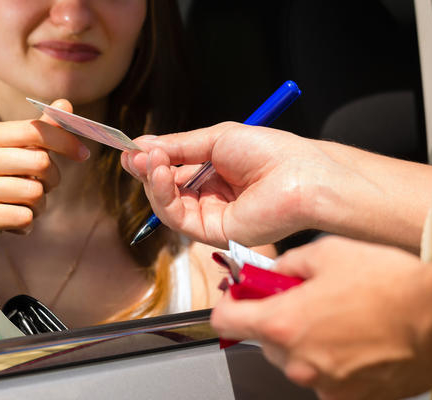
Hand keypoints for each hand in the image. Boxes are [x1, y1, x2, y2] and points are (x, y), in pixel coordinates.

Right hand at [0, 99, 89, 271]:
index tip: (84, 154)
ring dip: (39, 206)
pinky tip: (12, 223)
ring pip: (35, 193)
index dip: (65, 141)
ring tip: (23, 207)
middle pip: (40, 162)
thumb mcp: (16, 156)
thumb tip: (65, 104)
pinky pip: (25, 218)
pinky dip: (27, 224)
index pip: (34, 130)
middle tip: (42, 188)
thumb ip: (40, 131)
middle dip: (52, 179)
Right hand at [122, 122, 351, 247]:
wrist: (299, 175)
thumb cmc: (270, 153)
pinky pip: (178, 218)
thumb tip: (142, 145)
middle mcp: (210, 197)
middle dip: (147, 170)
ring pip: (167, 205)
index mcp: (214, 173)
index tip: (131, 149)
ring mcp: (211, 217)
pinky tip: (162, 174)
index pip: (173, 170)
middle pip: (166, 189)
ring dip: (153, 181)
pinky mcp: (212, 234)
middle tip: (135, 155)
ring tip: (150, 161)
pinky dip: (164, 196)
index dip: (151, 160)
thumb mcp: (216, 139)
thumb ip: (178, 146)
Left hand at [210, 236, 431, 399]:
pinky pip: (326, 376)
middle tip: (304, 299)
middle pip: (263, 340)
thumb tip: (273, 272)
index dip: (229, 304)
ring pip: (295, 360)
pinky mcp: (349, 397)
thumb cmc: (389, 283)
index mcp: (282, 323)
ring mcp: (323, 383)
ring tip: (341, 317)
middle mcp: (297, 360)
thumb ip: (287, 264)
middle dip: (277, 319)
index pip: (225, 321)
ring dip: (306, 341)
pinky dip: (332, 360)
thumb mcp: (328, 252)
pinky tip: (357, 339)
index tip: (240, 296)